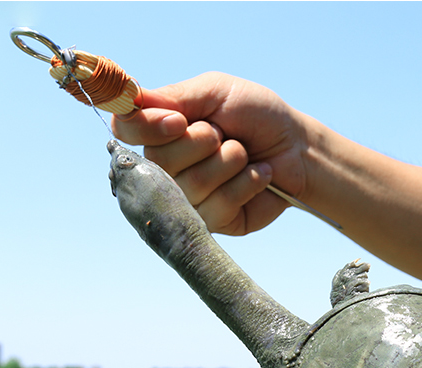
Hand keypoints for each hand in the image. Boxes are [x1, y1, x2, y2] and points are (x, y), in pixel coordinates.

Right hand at [112, 72, 308, 233]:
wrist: (297, 148)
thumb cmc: (257, 116)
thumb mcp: (215, 92)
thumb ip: (171, 96)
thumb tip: (127, 99)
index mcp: (159, 130)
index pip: (124, 131)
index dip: (149, 127)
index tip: (180, 121)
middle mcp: (166, 166)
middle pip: (158, 161)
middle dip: (201, 142)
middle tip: (225, 135)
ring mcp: (188, 198)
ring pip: (190, 185)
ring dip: (228, 162)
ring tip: (245, 154)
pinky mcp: (213, 222)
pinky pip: (216, 206)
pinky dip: (244, 184)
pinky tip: (258, 175)